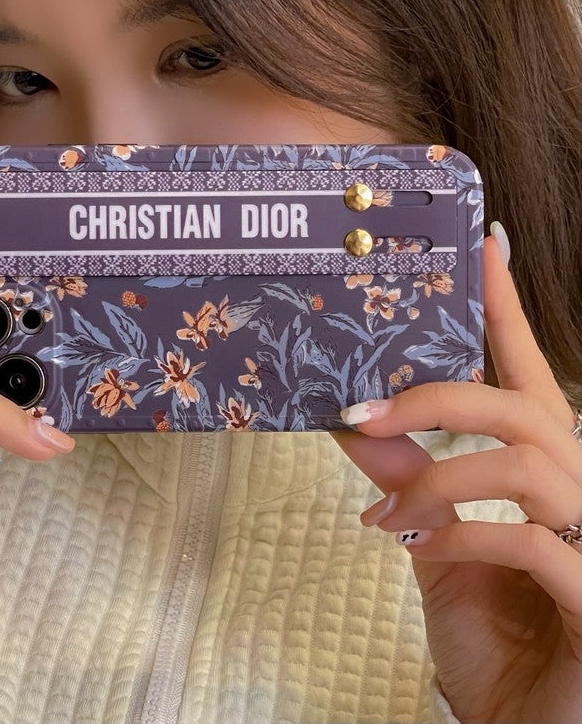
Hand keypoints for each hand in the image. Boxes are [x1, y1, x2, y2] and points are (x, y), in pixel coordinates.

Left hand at [332, 227, 580, 723]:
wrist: (525, 720)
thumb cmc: (494, 628)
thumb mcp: (433, 543)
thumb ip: (407, 482)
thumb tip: (362, 426)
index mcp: (542, 469)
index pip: (528, 373)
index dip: (508, 310)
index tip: (483, 246)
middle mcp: (579, 488)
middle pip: (522, 407)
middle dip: (438, 399)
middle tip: (363, 410)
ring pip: (526, 463)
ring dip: (437, 480)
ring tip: (384, 517)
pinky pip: (529, 540)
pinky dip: (458, 539)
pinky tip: (417, 553)